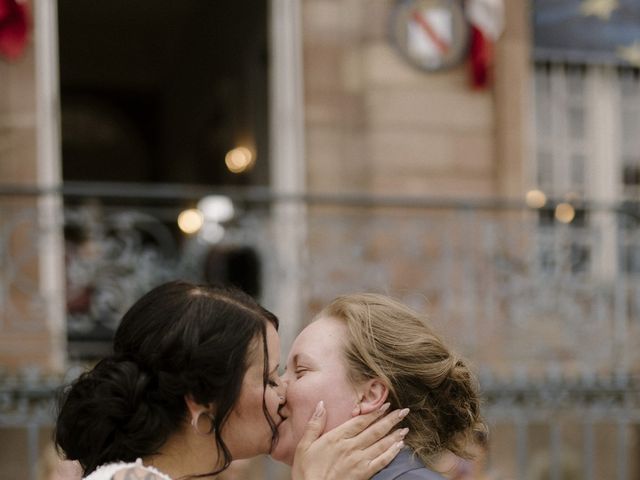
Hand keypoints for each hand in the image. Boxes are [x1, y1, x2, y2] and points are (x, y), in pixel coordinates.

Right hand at [291, 401, 409, 479]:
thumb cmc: (306, 471)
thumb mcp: (304, 445)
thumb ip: (314, 424)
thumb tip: (321, 404)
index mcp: (337, 437)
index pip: (361, 421)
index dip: (375, 412)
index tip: (386, 405)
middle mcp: (351, 447)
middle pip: (375, 430)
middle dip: (390, 420)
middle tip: (404, 411)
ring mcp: (359, 461)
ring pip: (381, 444)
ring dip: (395, 435)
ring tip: (405, 427)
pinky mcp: (363, 474)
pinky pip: (381, 462)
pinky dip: (392, 453)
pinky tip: (399, 447)